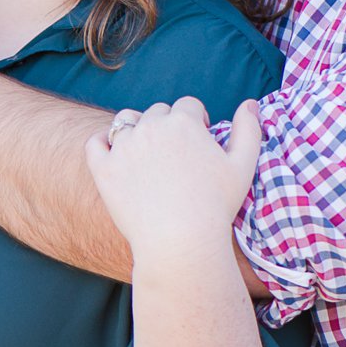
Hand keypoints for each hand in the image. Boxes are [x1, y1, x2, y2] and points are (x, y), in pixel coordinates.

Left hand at [84, 97, 262, 264]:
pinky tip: (116, 159)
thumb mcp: (243, 167)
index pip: (187, 106)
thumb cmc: (216, 208)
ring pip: (125, 122)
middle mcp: (151, 126)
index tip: (198, 143)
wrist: (180, 243)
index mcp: (184, 121)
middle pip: (157, 112)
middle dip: (166, 127)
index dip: (196, 122)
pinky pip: (95, 144)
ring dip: (135, 130)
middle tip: (174, 157)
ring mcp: (124, 147)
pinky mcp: (103, 169)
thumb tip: (250, 103)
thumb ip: (249, 130)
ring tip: (146, 156)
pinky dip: (103, 145)